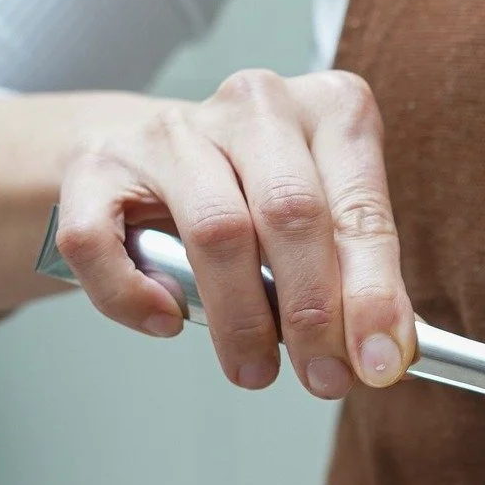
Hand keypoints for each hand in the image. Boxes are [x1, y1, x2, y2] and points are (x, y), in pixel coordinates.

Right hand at [53, 69, 414, 397]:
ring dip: (240, 318)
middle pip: (291, 212)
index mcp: (329, 111)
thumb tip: (388, 351)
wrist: (149, 162)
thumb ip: (361, 282)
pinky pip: (104, 241)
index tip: (379, 363)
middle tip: (323, 378)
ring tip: (255, 369)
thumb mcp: (327, 228)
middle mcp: (255, 106)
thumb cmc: (258, 202)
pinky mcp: (95, 166)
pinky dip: (134, 295)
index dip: (373, 295)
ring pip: (214, 229)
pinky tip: (166, 321)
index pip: (359, 209)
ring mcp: (171, 130)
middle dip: (312, 312)